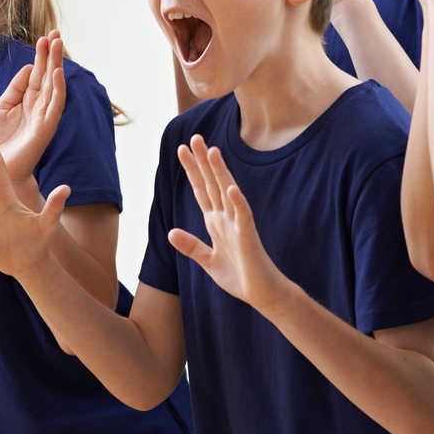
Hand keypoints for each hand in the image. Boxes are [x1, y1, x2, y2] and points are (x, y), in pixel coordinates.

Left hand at [0, 32, 66, 189]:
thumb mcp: (2, 108)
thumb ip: (15, 88)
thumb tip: (28, 68)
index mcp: (28, 101)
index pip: (38, 74)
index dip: (41, 56)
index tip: (45, 37)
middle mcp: (39, 107)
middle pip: (48, 76)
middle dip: (52, 54)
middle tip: (56, 33)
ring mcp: (44, 117)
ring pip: (54, 86)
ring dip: (56, 65)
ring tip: (58, 44)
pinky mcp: (45, 129)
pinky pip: (55, 106)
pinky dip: (58, 89)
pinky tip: (57, 73)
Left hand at [166, 135, 291, 313]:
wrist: (262, 295)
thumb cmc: (240, 277)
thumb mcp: (208, 261)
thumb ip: (191, 246)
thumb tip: (170, 232)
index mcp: (216, 222)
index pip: (201, 190)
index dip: (191, 170)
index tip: (181, 150)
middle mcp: (226, 218)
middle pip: (212, 184)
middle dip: (202, 162)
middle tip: (194, 137)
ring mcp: (238, 226)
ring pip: (227, 193)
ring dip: (220, 172)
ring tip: (212, 151)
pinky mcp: (249, 238)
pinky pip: (244, 217)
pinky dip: (238, 203)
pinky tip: (231, 188)